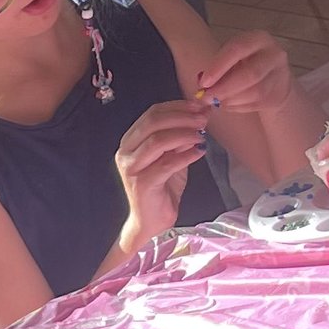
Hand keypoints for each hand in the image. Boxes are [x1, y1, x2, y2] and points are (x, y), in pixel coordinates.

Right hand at [113, 98, 210, 254]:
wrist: (152, 221)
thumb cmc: (162, 188)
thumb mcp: (173, 157)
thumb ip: (180, 138)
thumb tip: (199, 116)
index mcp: (130, 141)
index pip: (152, 113)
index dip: (177, 106)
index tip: (198, 106)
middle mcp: (126, 152)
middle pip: (153, 122)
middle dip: (182, 117)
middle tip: (202, 119)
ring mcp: (131, 168)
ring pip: (158, 140)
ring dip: (184, 134)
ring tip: (201, 136)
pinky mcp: (141, 184)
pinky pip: (166, 163)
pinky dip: (186, 155)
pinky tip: (199, 152)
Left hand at [190, 31, 294, 118]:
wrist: (273, 79)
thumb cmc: (245, 65)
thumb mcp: (232, 60)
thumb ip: (218, 70)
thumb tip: (202, 88)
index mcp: (258, 38)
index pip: (237, 49)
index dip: (219, 66)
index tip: (203, 83)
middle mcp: (274, 53)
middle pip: (250, 74)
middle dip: (224, 89)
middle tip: (206, 98)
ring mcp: (280, 74)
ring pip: (255, 92)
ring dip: (230, 100)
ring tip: (216, 102)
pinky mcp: (279, 93)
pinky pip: (256, 104)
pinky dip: (237, 107)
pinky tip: (229, 105)